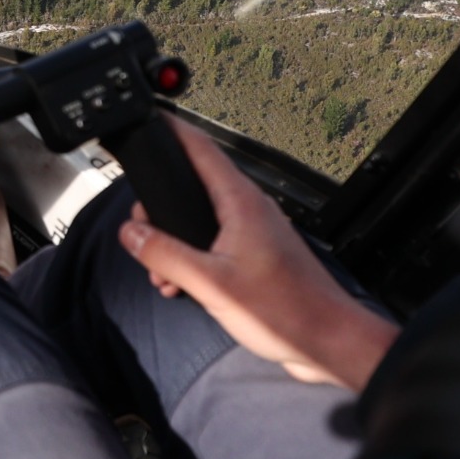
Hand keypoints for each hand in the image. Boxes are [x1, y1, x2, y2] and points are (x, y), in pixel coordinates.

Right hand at [118, 123, 396, 391]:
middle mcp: (250, 209)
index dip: (173, 130)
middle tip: (140, 229)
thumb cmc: (284, 311)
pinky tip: (183, 284)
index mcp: (241, 203)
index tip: (151, 117)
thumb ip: (166, 255)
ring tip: (161, 271)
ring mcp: (256, 231)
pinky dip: (193, 257)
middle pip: (194, 185)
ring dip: (175, 241)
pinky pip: (216, 242)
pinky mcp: (258, 254)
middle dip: (161, 207)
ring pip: (203, 218)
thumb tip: (132, 234)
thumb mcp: (211, 284)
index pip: (201, 149)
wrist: (327, 340)